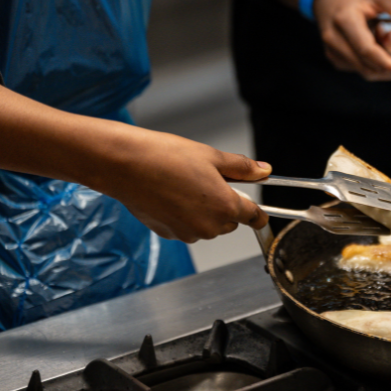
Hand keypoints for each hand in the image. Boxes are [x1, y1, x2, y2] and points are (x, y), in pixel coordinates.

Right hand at [96, 129, 270, 242]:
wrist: (126, 165)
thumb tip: (263, 171)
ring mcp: (187, 233)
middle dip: (226, 206)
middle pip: (230, 222)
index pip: (254, 217)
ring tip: (186, 185)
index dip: (259, 214)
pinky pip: (186, 228)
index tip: (261, 214)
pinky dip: (184, 216)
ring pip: (207, 226)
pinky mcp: (168, 234)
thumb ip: (242, 168)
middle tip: (211, 181)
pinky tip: (172, 195)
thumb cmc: (166, 157)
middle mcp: (208, 226)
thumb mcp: (212, 157)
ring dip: (204, 212)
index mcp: (225, 207)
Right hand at [270, 0, 390, 82]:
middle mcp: (334, 38)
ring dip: (382, 62)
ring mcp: (332, 50)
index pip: (366, 49)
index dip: (386, 63)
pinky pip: (359, 68)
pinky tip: (375, 41)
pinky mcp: (334, 57)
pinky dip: (373, 61)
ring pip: (364, 69)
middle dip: (390, 65)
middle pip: (366, 65)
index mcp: (344, 20)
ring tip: (385, 35)